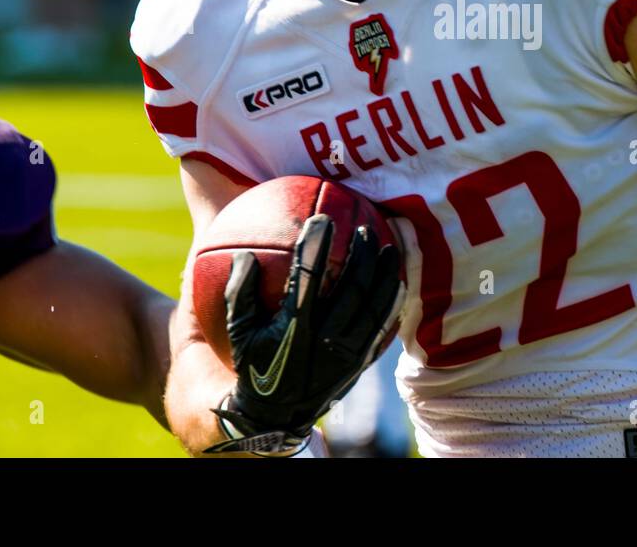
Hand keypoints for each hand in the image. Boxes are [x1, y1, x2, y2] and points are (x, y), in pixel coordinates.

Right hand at [205, 213, 402, 454]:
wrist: (275, 417)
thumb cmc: (253, 365)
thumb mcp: (236, 333)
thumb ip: (238, 294)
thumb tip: (243, 255)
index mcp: (292, 330)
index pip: (307, 279)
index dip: (315, 246)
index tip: (321, 219)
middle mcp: (324, 342)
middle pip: (351, 289)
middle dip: (361, 255)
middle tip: (364, 229)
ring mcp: (347, 354)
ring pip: (374, 306)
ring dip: (385, 274)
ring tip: (390, 247)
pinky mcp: (360, 364)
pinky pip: (383, 328)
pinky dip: (393, 304)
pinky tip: (400, 283)